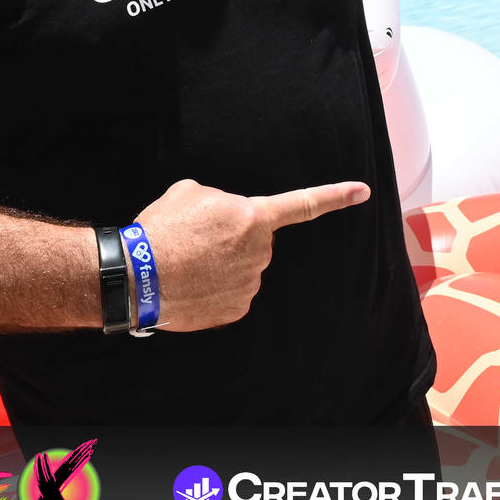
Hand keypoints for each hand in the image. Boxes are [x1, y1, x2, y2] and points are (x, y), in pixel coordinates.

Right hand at [133, 177, 369, 330]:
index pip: (302, 204)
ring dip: (221, 262)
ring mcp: (250, 283)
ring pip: (242, 266)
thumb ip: (221, 201)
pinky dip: (215, 287)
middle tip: (195, 238)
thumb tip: (225, 217)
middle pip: (255, 240)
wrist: (137, 275)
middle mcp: (260, 252)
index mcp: (253, 217)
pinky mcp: (237, 309)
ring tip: (186, 260)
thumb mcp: (189, 193)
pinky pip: (232, 292)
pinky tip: (191, 282)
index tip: (363, 191)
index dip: (336, 196)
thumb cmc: (161, 229)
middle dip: (232, 237)